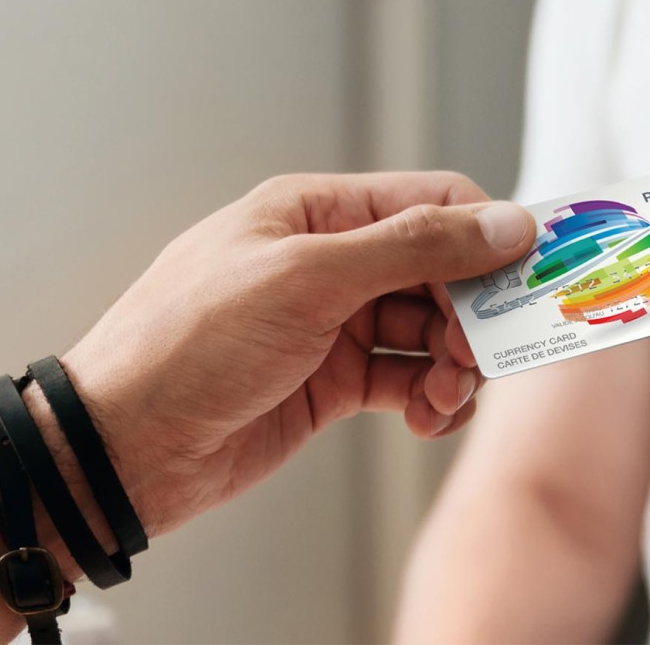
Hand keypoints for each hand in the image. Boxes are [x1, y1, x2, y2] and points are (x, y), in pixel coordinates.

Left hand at [60, 172, 534, 535]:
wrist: (122, 446)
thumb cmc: (190, 344)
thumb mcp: (307, 280)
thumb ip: (414, 247)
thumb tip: (507, 222)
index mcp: (317, 213)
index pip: (434, 203)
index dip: (488, 239)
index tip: (527, 282)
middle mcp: (330, 261)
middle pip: (442, 271)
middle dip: (473, 314)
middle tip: (483, 359)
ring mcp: (332, 324)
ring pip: (431, 330)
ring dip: (457, 364)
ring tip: (448, 399)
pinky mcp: (332, 382)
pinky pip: (409, 379)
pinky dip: (431, 398)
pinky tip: (429, 419)